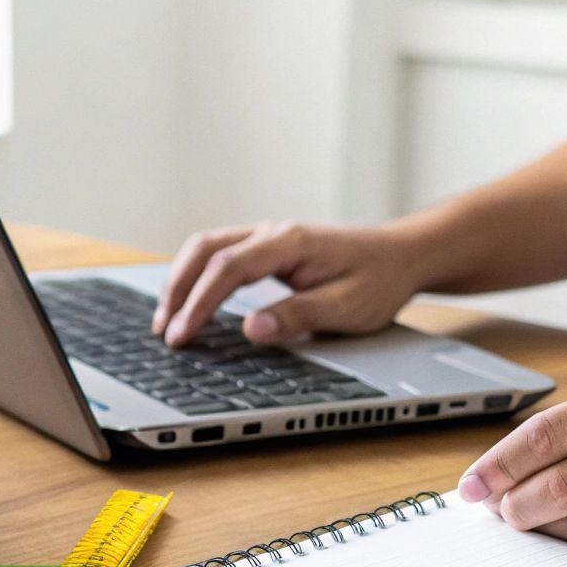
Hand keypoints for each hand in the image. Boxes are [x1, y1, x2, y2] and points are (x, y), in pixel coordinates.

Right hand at [153, 221, 422, 346]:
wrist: (402, 256)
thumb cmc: (379, 280)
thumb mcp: (346, 308)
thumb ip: (298, 317)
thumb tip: (252, 330)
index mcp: (288, 243)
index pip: (227, 269)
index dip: (199, 303)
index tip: (181, 333)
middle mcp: (271, 233)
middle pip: (205, 250)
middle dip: (177, 289)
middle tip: (163, 330)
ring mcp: (267, 238)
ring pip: (206, 249)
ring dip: (182, 281)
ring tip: (168, 320)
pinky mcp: (267, 249)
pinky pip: (219, 256)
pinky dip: (197, 277)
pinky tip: (190, 302)